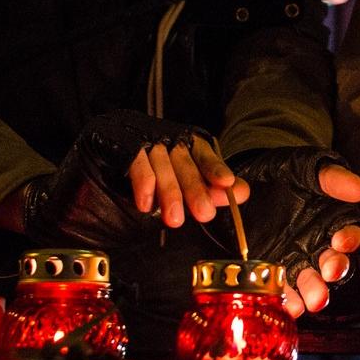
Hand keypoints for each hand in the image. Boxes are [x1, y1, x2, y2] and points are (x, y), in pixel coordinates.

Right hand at [127, 135, 247, 228]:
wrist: (117, 140)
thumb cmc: (163, 166)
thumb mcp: (190, 176)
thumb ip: (214, 188)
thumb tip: (242, 193)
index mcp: (189, 145)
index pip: (205, 156)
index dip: (216, 169)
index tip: (227, 183)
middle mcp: (171, 142)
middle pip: (186, 165)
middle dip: (195, 190)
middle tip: (205, 213)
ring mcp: (149, 144)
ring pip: (163, 167)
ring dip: (170, 194)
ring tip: (174, 219)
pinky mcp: (127, 148)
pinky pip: (138, 166)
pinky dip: (143, 185)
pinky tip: (147, 205)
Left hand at [227, 149, 359, 317]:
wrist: (242, 179)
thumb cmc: (282, 171)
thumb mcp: (306, 167)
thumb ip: (331, 178)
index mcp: (332, 221)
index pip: (350, 234)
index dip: (349, 239)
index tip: (341, 241)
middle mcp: (319, 245)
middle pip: (334, 264)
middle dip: (333, 271)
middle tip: (327, 275)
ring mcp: (296, 260)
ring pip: (311, 282)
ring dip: (311, 293)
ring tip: (306, 302)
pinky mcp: (275, 271)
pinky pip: (285, 290)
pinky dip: (287, 299)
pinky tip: (285, 304)